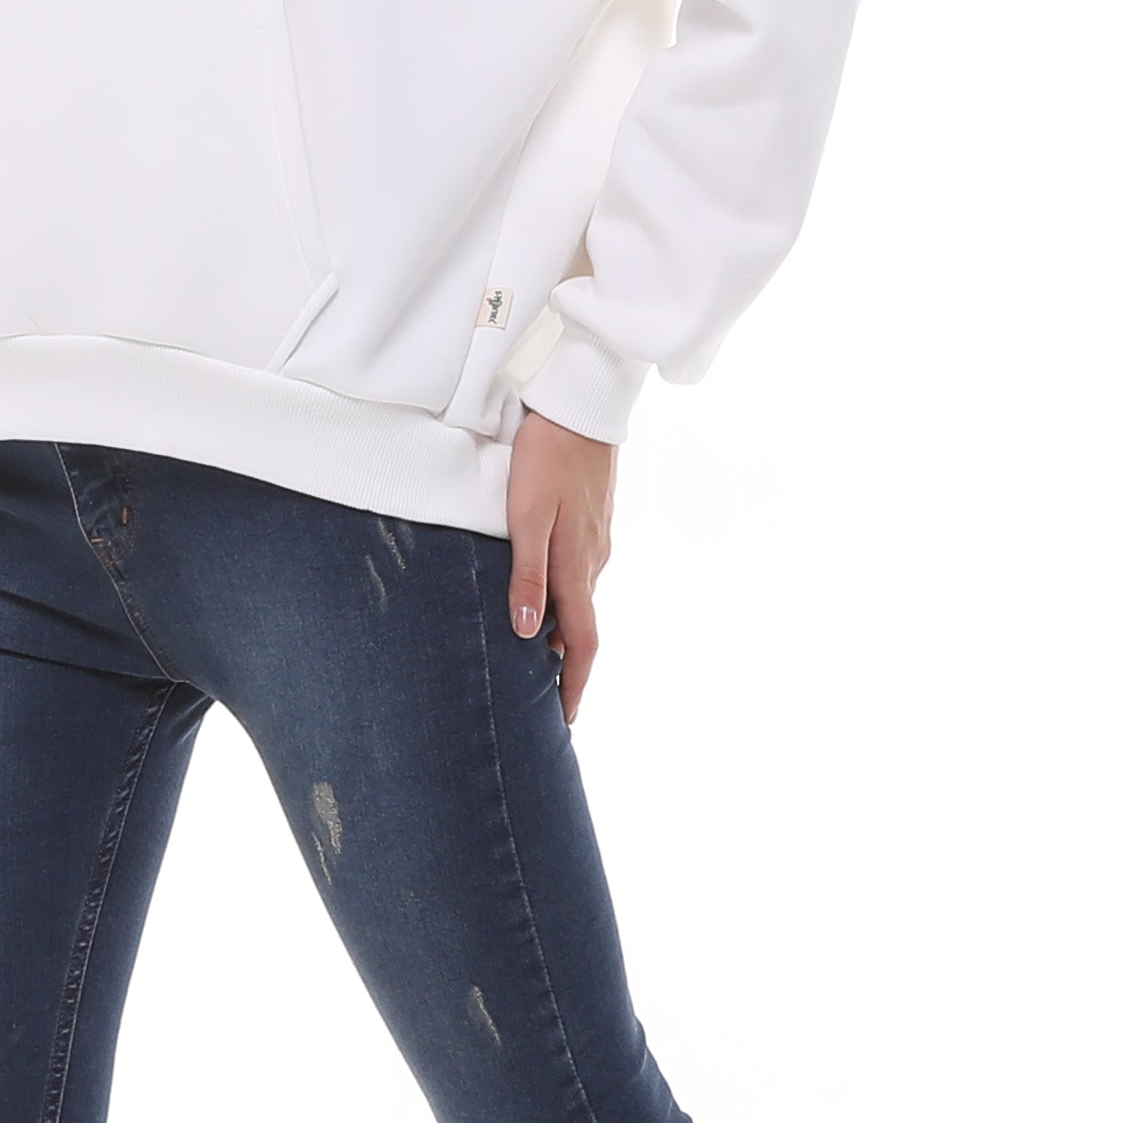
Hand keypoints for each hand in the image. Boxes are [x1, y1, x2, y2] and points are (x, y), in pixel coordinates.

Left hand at [505, 407, 616, 721]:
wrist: (580, 403)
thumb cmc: (546, 456)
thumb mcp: (528, 516)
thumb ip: (527, 575)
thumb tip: (525, 634)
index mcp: (577, 566)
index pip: (581, 641)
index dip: (574, 683)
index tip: (566, 719)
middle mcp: (593, 560)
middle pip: (582, 626)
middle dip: (567, 666)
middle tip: (546, 698)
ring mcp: (596, 540)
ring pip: (579, 598)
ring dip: (563, 631)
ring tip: (537, 657)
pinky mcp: (592, 520)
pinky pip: (579, 573)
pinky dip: (564, 598)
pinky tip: (543, 596)